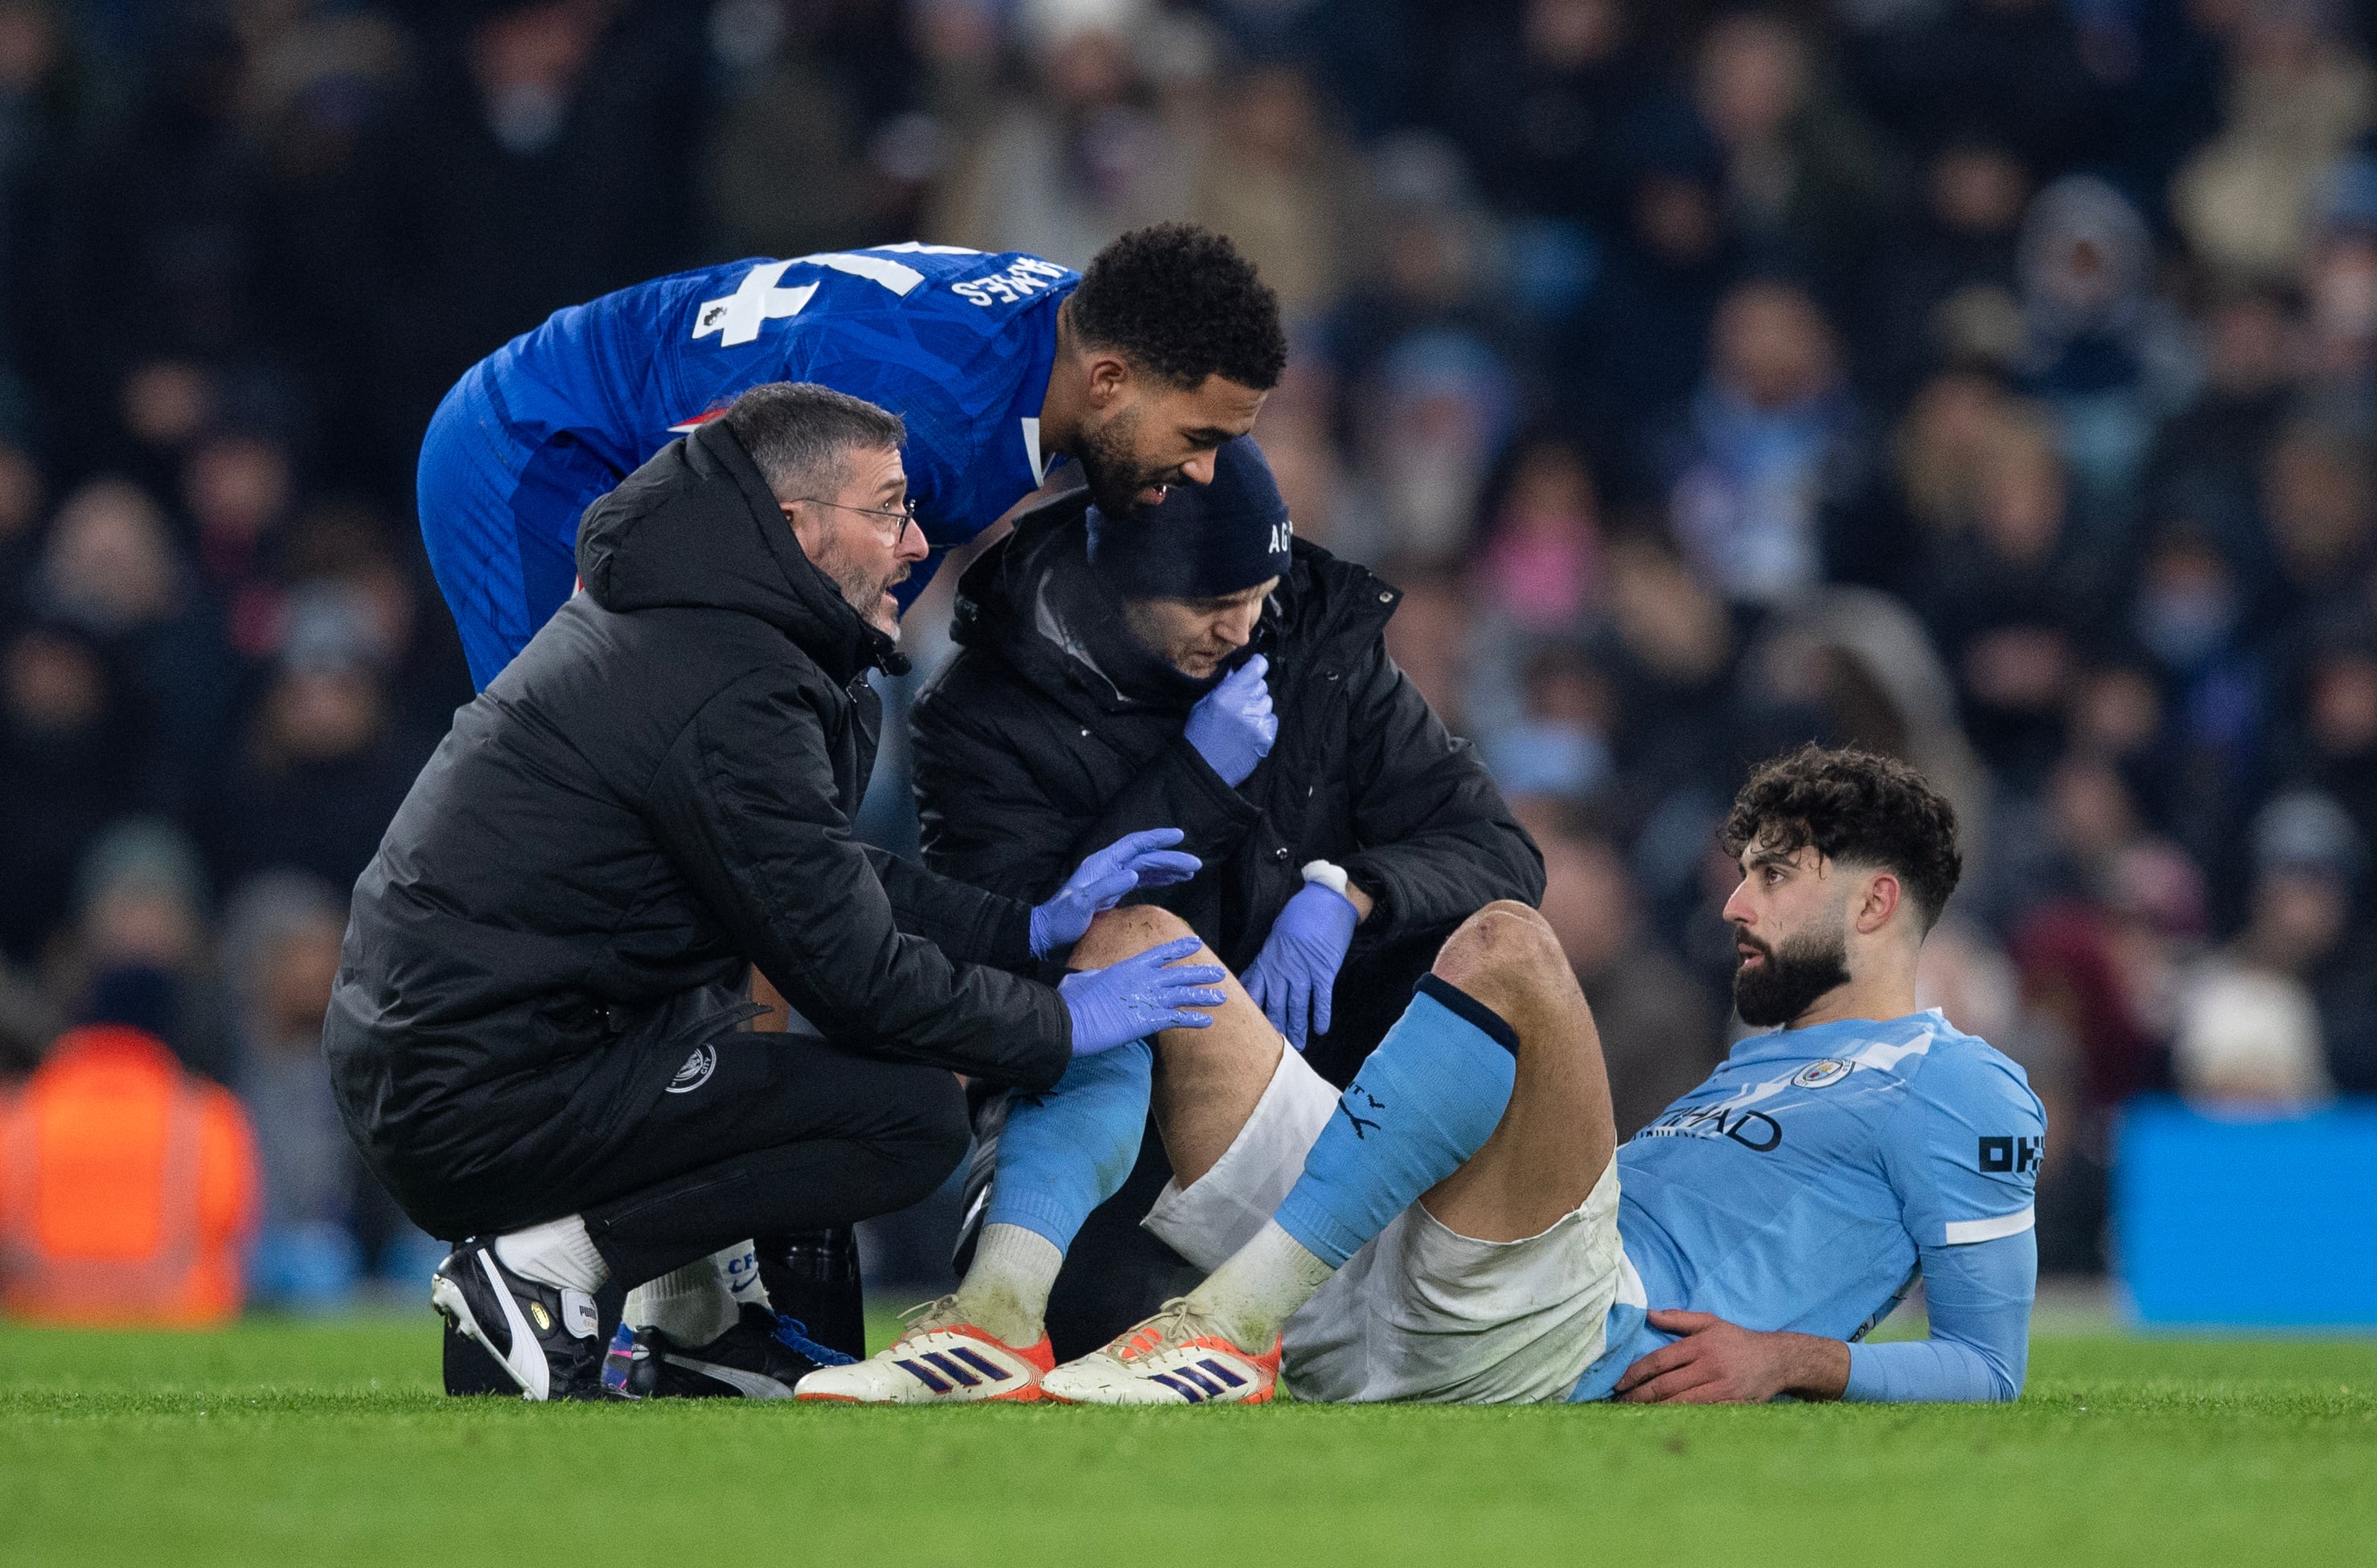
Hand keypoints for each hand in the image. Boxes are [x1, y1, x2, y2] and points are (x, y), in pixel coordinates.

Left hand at [1030, 829, 1202, 956]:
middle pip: (1145, 857)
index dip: (1157, 838)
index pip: (1135, 844)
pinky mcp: (1113, 893)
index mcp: (1101, 864)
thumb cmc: (1061, 920)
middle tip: (1195, 865)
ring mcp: (1111, 879)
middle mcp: (1108, 867)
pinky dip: (1158, 879)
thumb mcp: (1081, 904)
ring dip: (1167, 868)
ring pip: (1146, 868)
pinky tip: (1173, 881)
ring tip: (1190, 872)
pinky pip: (1141, 881)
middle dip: (1171, 858)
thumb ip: (1106, 888)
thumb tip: (1135, 874)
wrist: (1048, 934)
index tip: (1179, 835)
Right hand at [1059, 936, 1227, 1056]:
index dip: (1180, 948)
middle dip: (1200, 974)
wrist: (1072, 1020)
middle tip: (1218, 973)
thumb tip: (1095, 975)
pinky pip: (1178, 1018)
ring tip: (1221, 996)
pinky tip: (1208, 1021)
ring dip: (1203, 995)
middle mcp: (1142, 980)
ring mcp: (1147, 999)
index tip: (1196, 942)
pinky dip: (1194, 1019)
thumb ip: (1096, 976)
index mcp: (1127, 967)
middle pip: (1178, 974)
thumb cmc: (1073, 1002)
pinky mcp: (1149, 1020)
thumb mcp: (1084, 979)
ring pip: (1183, 995)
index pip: (1160, 954)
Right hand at [1183, 654, 1275, 786]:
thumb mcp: (1203, 704)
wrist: (1205, 769)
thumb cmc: (1199, 735)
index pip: (1257, 667)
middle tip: (1240, 700)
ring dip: (1258, 706)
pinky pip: (1272, 720)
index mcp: (1228, 693)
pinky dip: (1263, 722)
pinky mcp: (1267, 737)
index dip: (1256, 665)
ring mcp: (1258, 722)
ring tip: (1243, 717)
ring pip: (1268, 702)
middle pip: (1262, 685)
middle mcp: (1246, 705)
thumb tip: (1235, 668)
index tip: (1253, 667)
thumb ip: (1221, 684)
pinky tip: (1249, 730)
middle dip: (1253, 689)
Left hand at [1241, 882, 1359, 1049]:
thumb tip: (1254, 981)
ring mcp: (1304, 972)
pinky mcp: (1324, 971)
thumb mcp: (1274, 937)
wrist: (1324, 901)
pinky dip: (1321, 1016)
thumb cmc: (1298, 917)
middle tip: (1273, 1048)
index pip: (1253, 993)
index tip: (1245, 1030)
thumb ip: (1265, 962)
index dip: (1249, 1013)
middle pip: (1275, 1006)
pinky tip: (1320, 1029)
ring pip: (1297, 1007)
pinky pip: (1321, 999)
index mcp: (1267, 962)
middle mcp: (1282, 970)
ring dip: (1297, 1028)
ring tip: (1298, 1046)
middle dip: (1274, 1029)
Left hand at [1612, 1310, 1849, 1404]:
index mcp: (1700, 1346)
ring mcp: (1721, 1389)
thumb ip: (1679, 1318)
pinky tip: (1662, 1423)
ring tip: (1632, 1415)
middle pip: (1666, 1385)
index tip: (1618, 1383)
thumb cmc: (1738, 1340)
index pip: (1660, 1361)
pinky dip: (1679, 1419)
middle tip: (1618, 1403)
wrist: (1778, 1360)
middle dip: (1638, 1396)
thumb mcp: (1711, 1322)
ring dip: (1654, 1411)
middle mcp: (1709, 1367)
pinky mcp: (1730, 1406)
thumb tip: (1647, 1314)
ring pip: (1679, 1403)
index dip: (1635, 1373)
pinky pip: (1699, 1415)